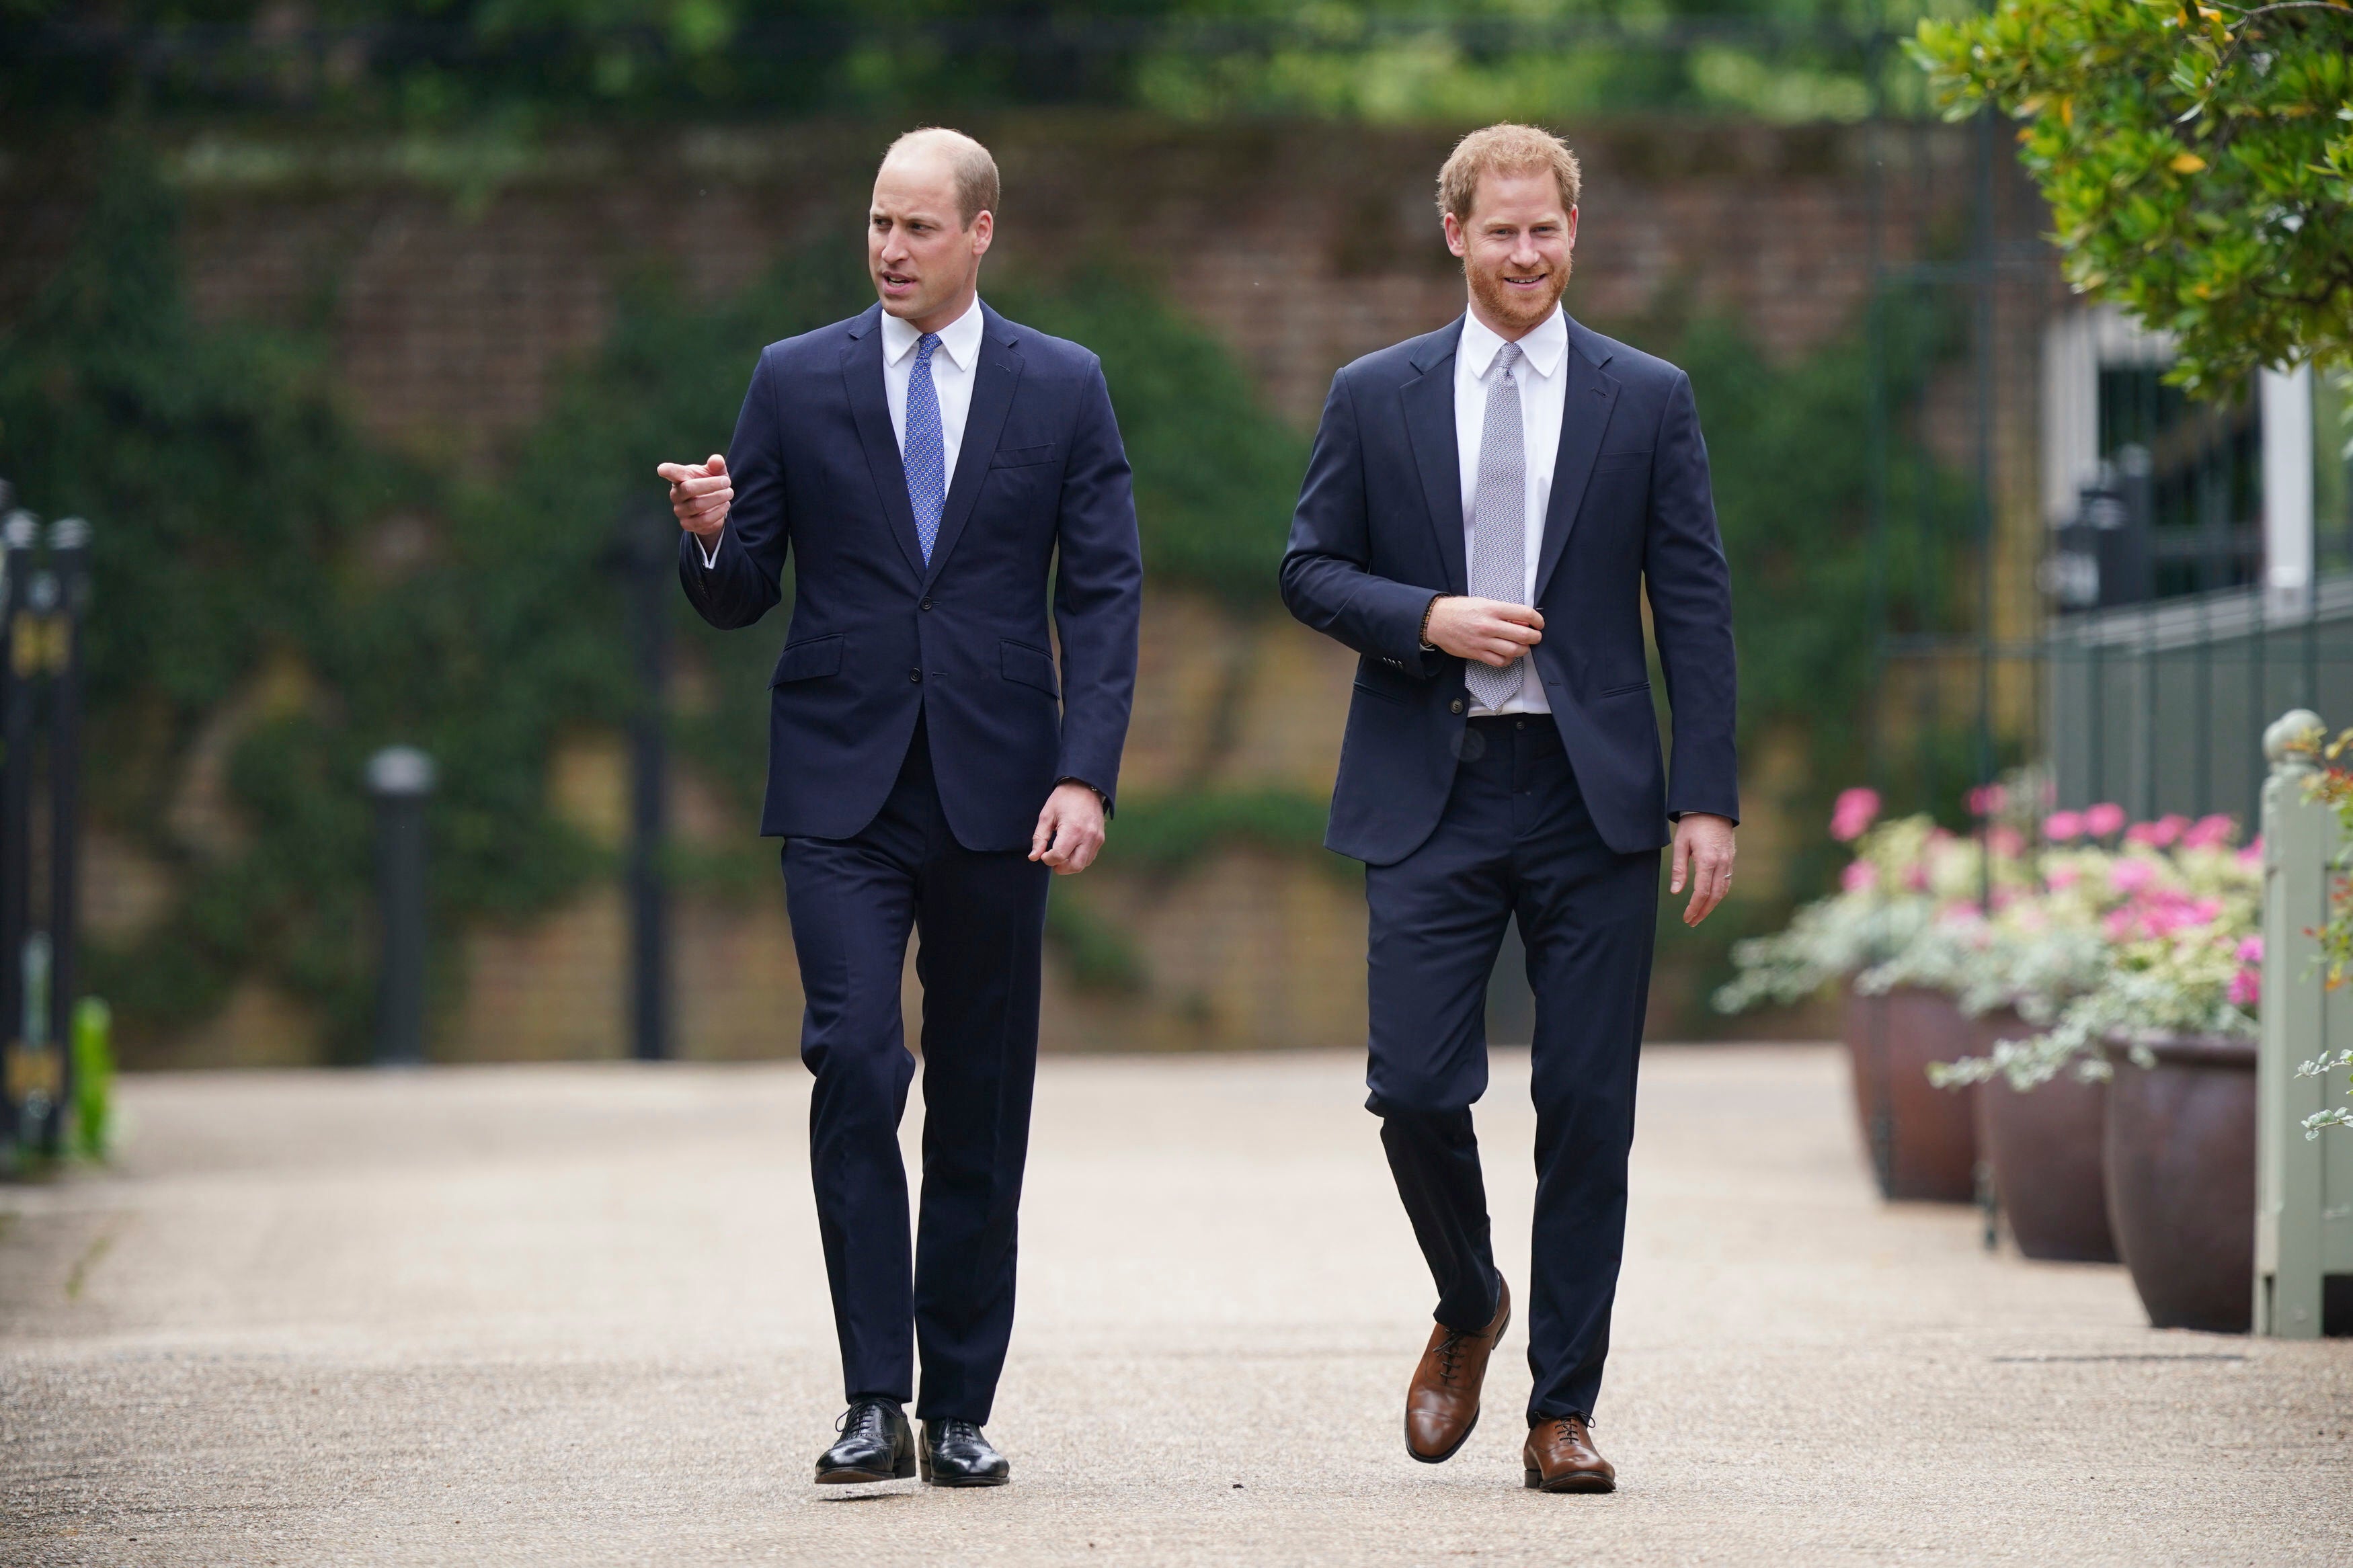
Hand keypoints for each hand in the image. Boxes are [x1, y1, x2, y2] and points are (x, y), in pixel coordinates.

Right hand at [656, 454, 731, 539]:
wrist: (715, 507)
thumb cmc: (711, 484)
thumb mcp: (716, 473)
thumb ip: (716, 465)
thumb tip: (716, 460)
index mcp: (680, 478)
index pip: (671, 473)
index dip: (666, 471)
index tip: (662, 470)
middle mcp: (676, 494)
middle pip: (689, 488)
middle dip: (711, 485)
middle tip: (727, 482)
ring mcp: (680, 510)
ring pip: (697, 505)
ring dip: (717, 498)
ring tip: (729, 493)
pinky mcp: (687, 524)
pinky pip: (703, 520)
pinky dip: (718, 512)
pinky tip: (725, 505)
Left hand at [1030, 781, 1106, 875]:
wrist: (1085, 786)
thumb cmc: (1063, 799)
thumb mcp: (1047, 815)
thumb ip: (1040, 838)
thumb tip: (1034, 857)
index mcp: (1073, 829)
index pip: (1059, 856)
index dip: (1047, 859)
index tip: (1043, 853)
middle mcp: (1088, 836)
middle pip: (1074, 866)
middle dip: (1060, 868)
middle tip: (1051, 859)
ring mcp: (1097, 839)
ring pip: (1083, 864)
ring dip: (1070, 865)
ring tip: (1060, 854)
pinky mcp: (1100, 839)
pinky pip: (1090, 857)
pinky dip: (1079, 859)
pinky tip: (1070, 850)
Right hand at [1423, 596, 1543, 667]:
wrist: (1437, 620)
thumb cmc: (1460, 610)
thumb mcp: (1483, 602)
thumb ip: (1503, 611)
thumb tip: (1522, 620)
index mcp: (1493, 609)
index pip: (1525, 614)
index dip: (1537, 620)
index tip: (1539, 623)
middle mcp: (1489, 625)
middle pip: (1523, 635)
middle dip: (1535, 638)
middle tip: (1535, 637)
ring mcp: (1483, 641)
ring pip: (1514, 650)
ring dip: (1523, 650)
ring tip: (1522, 646)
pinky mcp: (1477, 653)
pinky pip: (1500, 661)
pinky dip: (1509, 660)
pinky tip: (1508, 654)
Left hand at [1670, 813, 1735, 926]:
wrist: (1712, 806)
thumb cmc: (1692, 823)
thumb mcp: (1680, 844)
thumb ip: (1679, 869)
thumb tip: (1675, 892)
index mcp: (1707, 859)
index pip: (1702, 891)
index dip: (1694, 907)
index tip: (1686, 917)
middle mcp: (1721, 862)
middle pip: (1716, 895)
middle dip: (1703, 911)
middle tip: (1692, 922)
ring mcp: (1729, 860)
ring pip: (1724, 890)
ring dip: (1712, 905)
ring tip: (1700, 914)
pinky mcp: (1731, 857)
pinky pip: (1727, 880)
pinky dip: (1719, 893)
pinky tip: (1711, 899)